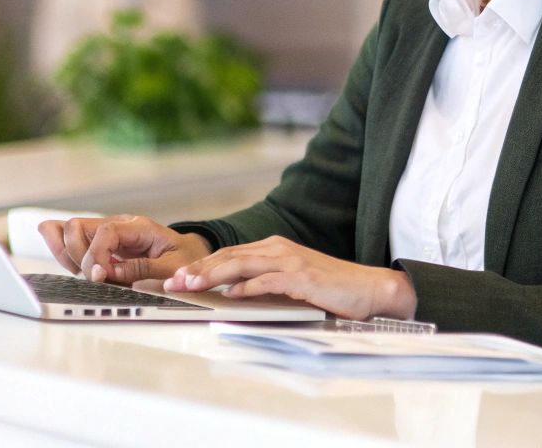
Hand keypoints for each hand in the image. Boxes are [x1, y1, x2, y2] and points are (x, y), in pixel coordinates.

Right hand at [37, 215, 210, 285]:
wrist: (190, 253)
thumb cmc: (184, 258)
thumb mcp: (173, 266)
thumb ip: (143, 269)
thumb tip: (109, 273)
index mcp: (138, 227)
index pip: (104, 231)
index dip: (96, 255)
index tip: (99, 277)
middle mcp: (118, 225)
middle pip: (76, 226)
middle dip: (76, 255)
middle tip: (94, 277)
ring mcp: (106, 233)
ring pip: (67, 231)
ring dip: (66, 255)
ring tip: (85, 274)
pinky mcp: (100, 244)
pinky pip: (71, 241)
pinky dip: (64, 254)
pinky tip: (76, 270)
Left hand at [163, 235, 415, 320]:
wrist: (370, 288)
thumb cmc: (331, 288)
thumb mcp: (292, 281)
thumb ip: (264, 281)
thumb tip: (231, 290)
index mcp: (276, 248)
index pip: (230, 254)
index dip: (201, 265)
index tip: (177, 277)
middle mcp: (281, 249)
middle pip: (230, 256)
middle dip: (198, 269)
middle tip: (172, 281)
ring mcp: (292, 261)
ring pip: (243, 264)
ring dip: (213, 274)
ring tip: (191, 285)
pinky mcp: (303, 277)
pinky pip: (269, 280)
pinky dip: (248, 286)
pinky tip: (231, 293)